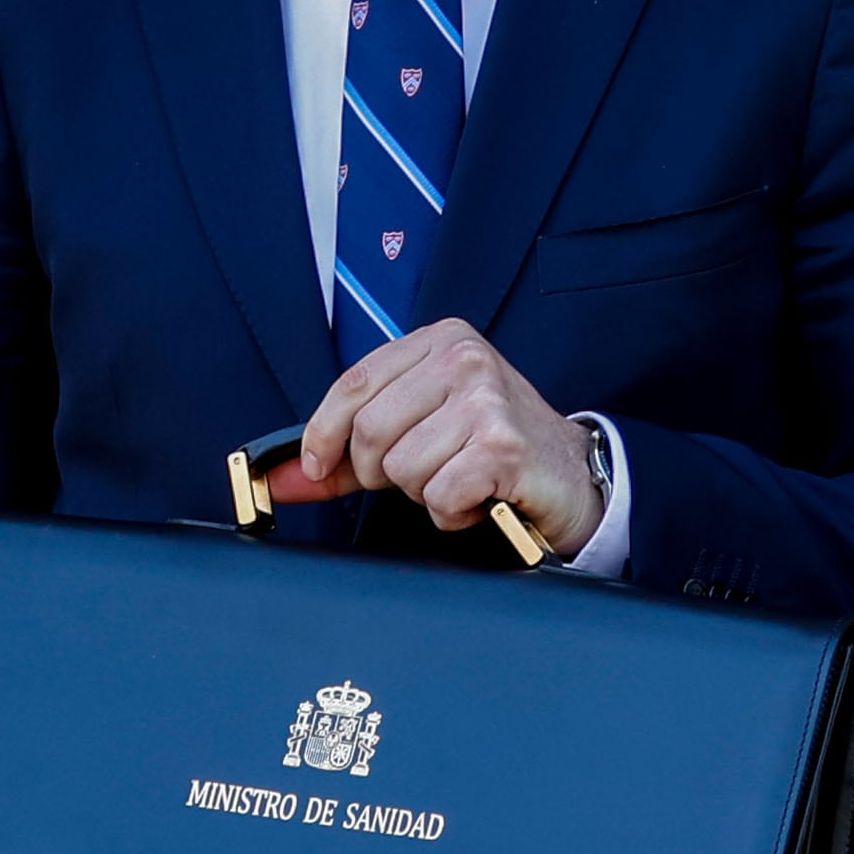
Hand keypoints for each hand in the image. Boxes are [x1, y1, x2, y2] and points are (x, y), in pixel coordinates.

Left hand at [302, 321, 605, 554]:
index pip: (353, 385)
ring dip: (425, 492)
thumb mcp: (422, 427)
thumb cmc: (492, 446)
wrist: (573, 473)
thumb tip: (280, 478)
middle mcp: (464, 359)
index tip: (316, 466)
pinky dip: (453, 513)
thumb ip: (348, 451)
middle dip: (382, 472)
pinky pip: (438, 497)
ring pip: (401, 469)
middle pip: (369, 431)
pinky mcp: (502, 446)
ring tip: (461, 479)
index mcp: (441, 340)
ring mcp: (486, 401)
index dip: (322, 434)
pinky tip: (480, 497)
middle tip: (423, 473)